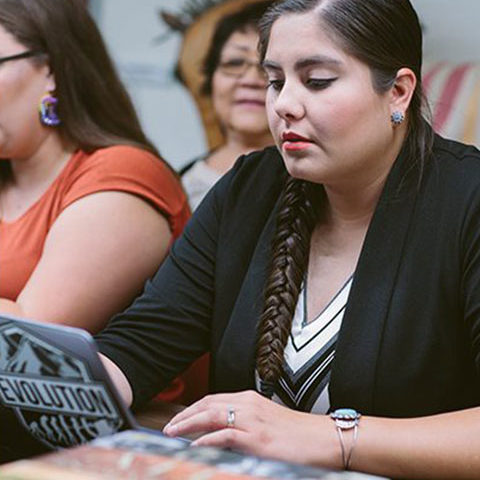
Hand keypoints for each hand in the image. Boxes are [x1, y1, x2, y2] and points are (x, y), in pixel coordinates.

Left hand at [163, 390, 341, 467]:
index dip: (193, 408)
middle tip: (169, 426)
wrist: (324, 438)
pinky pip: (225, 434)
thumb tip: (222, 434)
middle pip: (208, 403)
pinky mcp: (257, 438)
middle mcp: (248, 405)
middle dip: (185, 414)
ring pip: (211, 415)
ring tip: (173, 433)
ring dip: (188, 423)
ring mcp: (252, 420)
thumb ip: (245, 423)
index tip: (179, 418)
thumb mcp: (267, 421)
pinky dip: (206, 439)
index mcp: (250, 399)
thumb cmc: (298, 434)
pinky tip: (195, 446)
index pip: (213, 399)